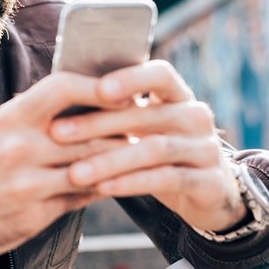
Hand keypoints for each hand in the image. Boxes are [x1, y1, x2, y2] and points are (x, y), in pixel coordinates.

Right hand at [0, 72, 130, 260]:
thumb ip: (31, 114)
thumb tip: (78, 96)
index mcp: (9, 119)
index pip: (62, 87)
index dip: (98, 86)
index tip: (122, 89)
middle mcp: (19, 149)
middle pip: (89, 131)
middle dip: (121, 128)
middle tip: (145, 124)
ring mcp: (27, 185)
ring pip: (92, 167)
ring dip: (119, 162)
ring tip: (138, 155)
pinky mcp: (34, 216)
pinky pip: (81, 199)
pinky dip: (101, 188)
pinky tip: (114, 182)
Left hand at [49, 60, 246, 232]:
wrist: (211, 194)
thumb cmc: (162, 153)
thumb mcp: (144, 129)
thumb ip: (117, 111)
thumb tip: (60, 94)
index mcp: (178, 95)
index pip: (160, 74)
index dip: (131, 79)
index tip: (98, 89)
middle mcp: (196, 116)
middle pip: (147, 114)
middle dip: (98, 123)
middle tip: (58, 132)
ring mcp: (207, 148)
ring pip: (155, 149)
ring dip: (110, 160)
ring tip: (75, 172)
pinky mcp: (210, 182)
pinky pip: (167, 179)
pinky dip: (133, 183)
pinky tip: (104, 188)